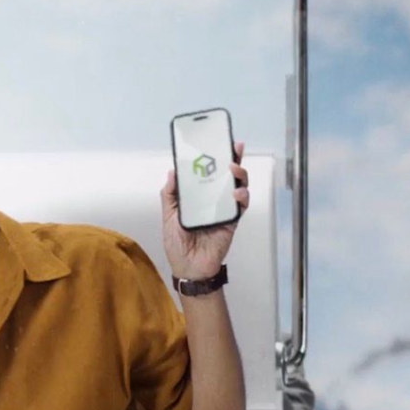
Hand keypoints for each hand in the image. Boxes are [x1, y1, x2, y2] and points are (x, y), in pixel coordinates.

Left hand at [160, 141, 249, 279]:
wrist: (188, 268)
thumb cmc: (177, 243)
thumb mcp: (168, 216)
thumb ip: (170, 195)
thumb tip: (172, 172)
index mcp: (198, 197)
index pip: (208, 173)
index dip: (214, 157)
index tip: (216, 141)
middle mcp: (213, 200)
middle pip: (227, 176)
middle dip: (233, 159)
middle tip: (234, 146)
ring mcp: (224, 210)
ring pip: (238, 187)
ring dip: (239, 176)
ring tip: (233, 168)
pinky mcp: (232, 222)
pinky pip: (241, 207)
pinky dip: (241, 198)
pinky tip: (237, 193)